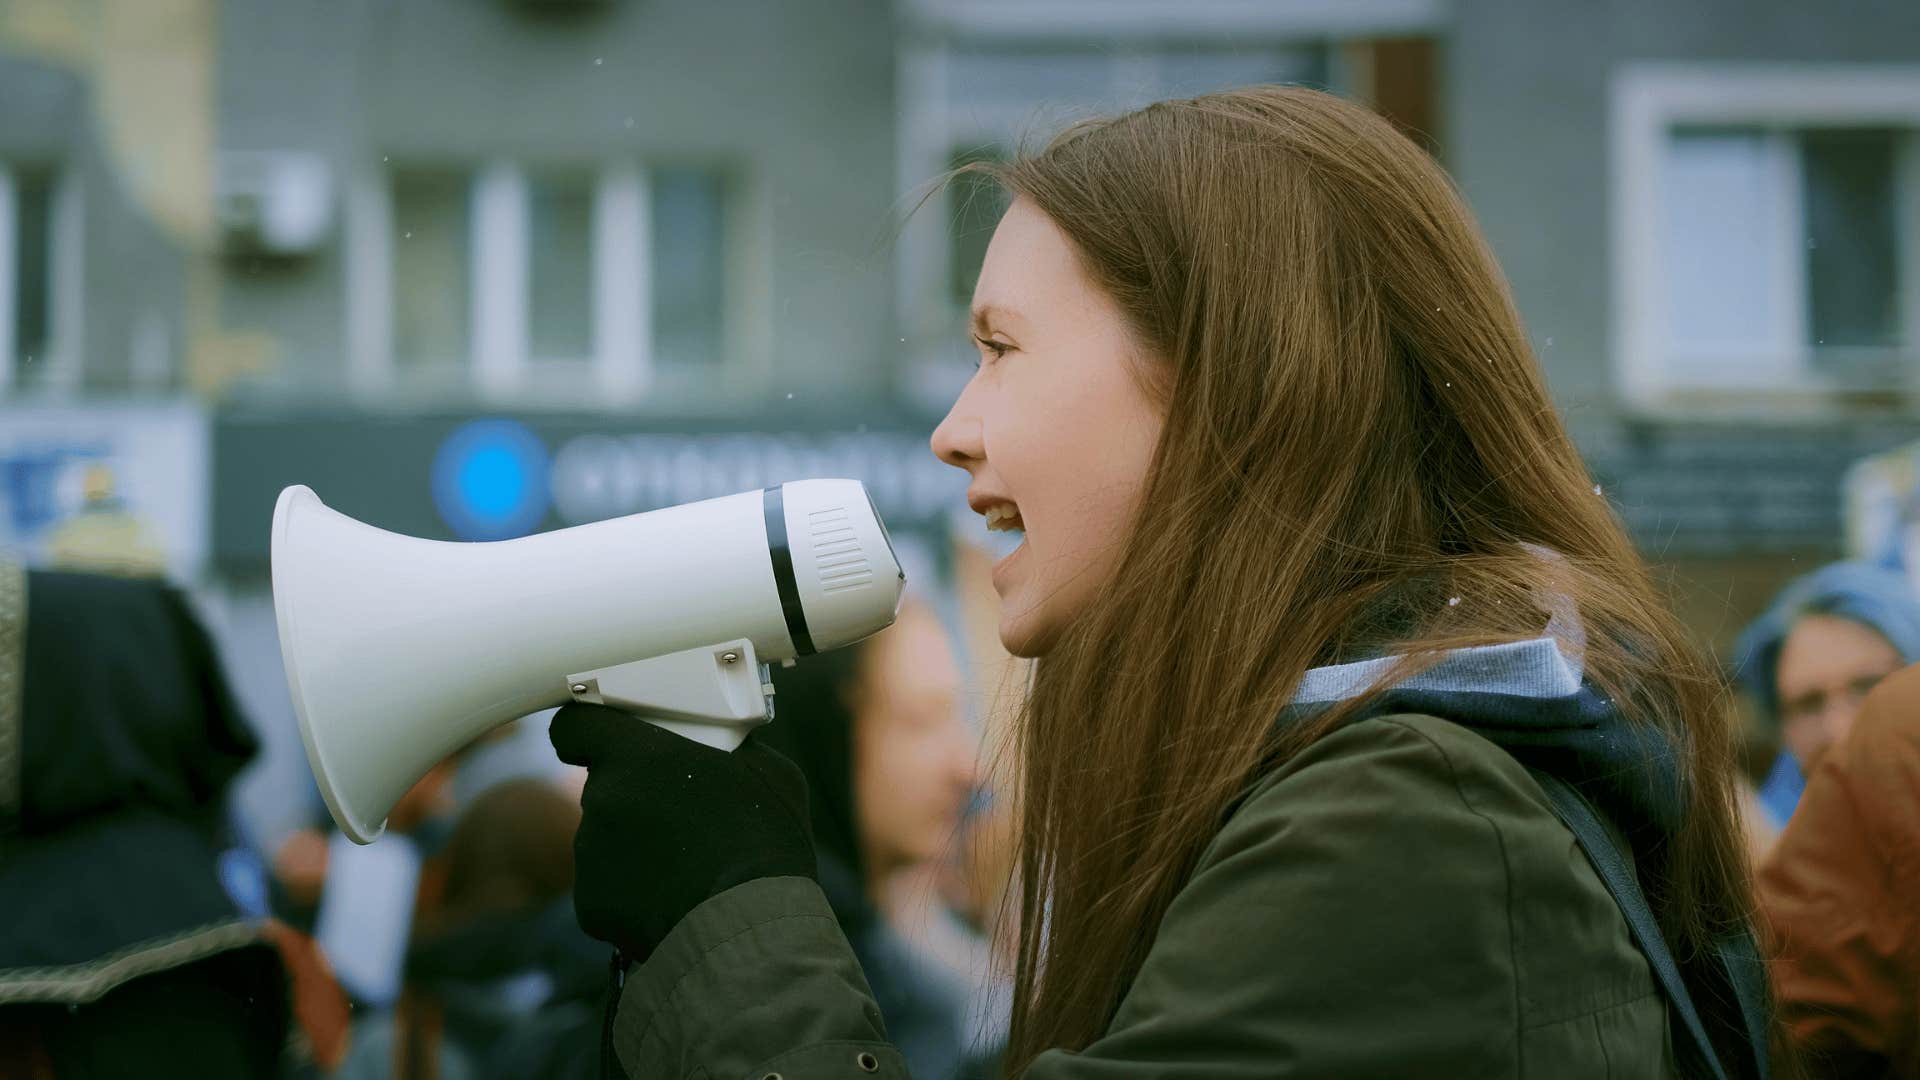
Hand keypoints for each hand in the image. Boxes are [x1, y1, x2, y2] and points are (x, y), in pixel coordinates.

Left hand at [548, 704, 815, 961]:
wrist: (750, 924)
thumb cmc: (764, 842)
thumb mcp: (765, 771)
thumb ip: (725, 750)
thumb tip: (726, 748)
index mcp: (637, 754)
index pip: (576, 726)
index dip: (587, 732)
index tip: (603, 741)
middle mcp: (603, 798)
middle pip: (603, 787)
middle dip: (634, 797)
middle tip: (679, 816)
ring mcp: (590, 854)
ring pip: (605, 839)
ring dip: (636, 847)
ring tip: (684, 866)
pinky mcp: (590, 903)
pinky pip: (607, 888)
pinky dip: (632, 893)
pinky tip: (672, 900)